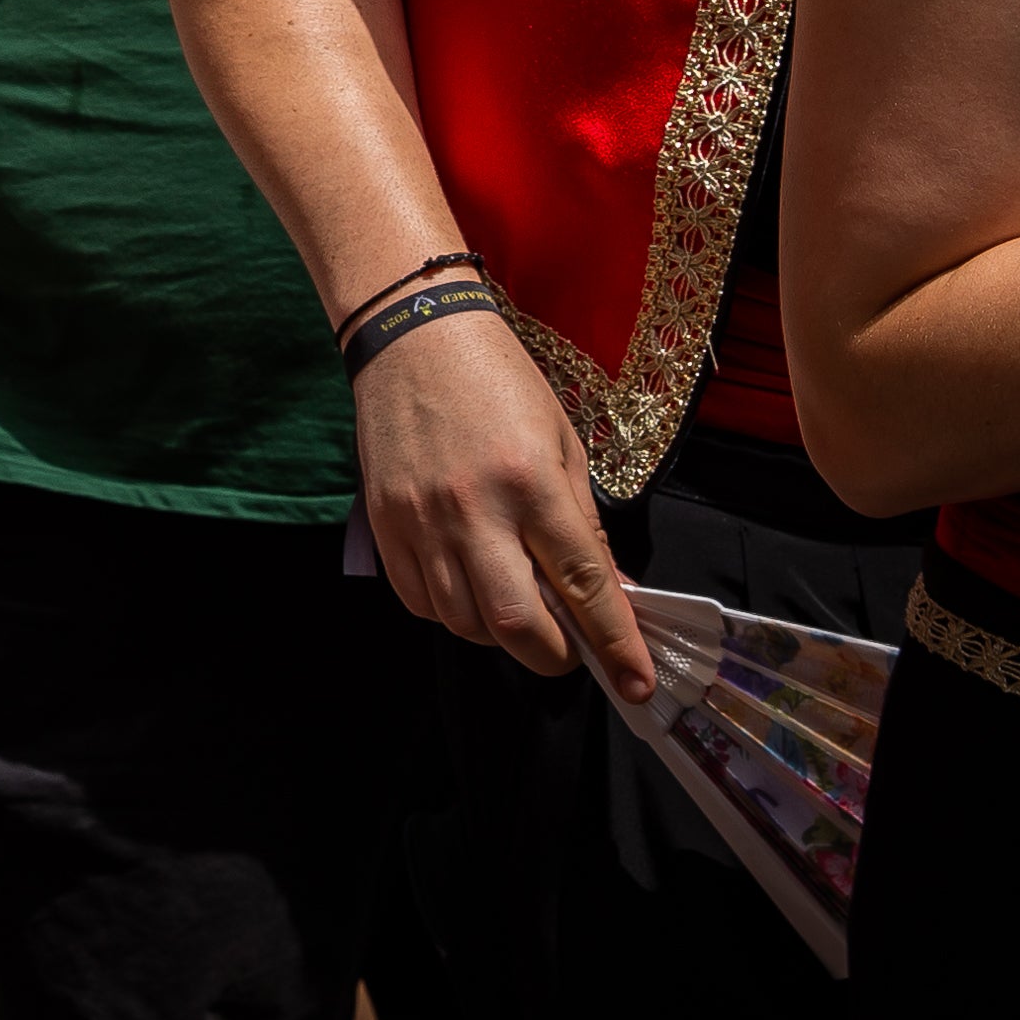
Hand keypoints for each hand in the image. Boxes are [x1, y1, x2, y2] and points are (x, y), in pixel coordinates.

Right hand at [352, 306, 655, 704]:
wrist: (412, 334)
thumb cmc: (500, 381)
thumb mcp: (562, 445)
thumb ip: (582, 525)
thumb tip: (606, 594)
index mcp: (532, 483)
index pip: (584, 584)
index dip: (615, 645)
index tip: (637, 685)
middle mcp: (474, 509)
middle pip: (515, 623)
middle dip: (552, 656)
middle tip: (568, 650)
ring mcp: (421, 519)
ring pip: (463, 622)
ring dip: (499, 635)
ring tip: (516, 607)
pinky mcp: (383, 522)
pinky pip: (418, 600)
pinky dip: (451, 613)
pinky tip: (468, 588)